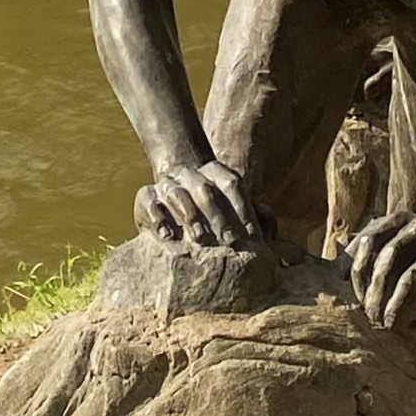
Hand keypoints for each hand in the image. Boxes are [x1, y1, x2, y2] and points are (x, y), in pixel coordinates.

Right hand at [135, 158, 257, 247]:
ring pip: (176, 192)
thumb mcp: (236, 213)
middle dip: (218, 217)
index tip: (250, 235)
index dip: (242, 208)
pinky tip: (168, 237)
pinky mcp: (146, 197)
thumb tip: (269, 231)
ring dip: (190, 216)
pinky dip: (158, 218)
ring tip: (200, 239)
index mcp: (216, 173)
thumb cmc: (214, 215)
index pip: (232, 183)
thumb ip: (256, 218)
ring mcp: (167, 184)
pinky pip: (147, 200)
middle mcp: (190, 174)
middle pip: (205, 189)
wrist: (175, 205)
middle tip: (228, 243)